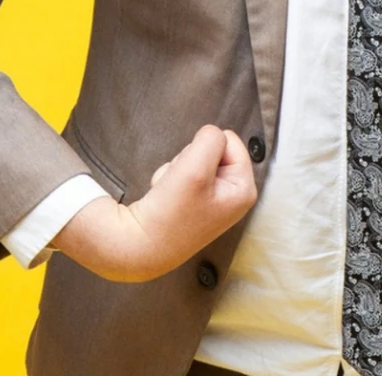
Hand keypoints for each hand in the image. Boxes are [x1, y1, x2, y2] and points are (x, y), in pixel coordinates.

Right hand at [53, 124, 257, 281]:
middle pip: (212, 149)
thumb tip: (212, 134)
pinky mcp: (192, 203)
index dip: (207, 148)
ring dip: (177, 169)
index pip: (229, 140)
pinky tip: (165, 199)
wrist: (137, 247)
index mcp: (244, 190)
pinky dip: (169, 180)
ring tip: (170, 193)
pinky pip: (181, 173)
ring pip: (194, 159)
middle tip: (180, 184)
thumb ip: (211, 138)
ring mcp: (212, 201)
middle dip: (191, 159)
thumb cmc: (170, 212)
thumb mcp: (196, 166)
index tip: (195, 172)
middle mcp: (232, 196)